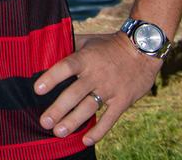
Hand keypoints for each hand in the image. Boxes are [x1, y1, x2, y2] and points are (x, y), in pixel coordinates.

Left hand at [34, 32, 161, 146]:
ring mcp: (110, 89)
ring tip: (59, 132)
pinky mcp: (123, 100)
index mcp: (85, 58)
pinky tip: (86, 140)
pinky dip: (99, 131)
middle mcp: (96, 75)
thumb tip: (45, 47)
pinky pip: (110, 118)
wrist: (143, 49)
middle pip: (74, 93)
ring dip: (73, 121)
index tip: (38, 89)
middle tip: (45, 122)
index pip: (66, 67)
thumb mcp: (88, 40)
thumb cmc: (109, 45)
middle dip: (58, 109)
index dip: (52, 77)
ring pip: (89, 108)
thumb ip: (69, 45)